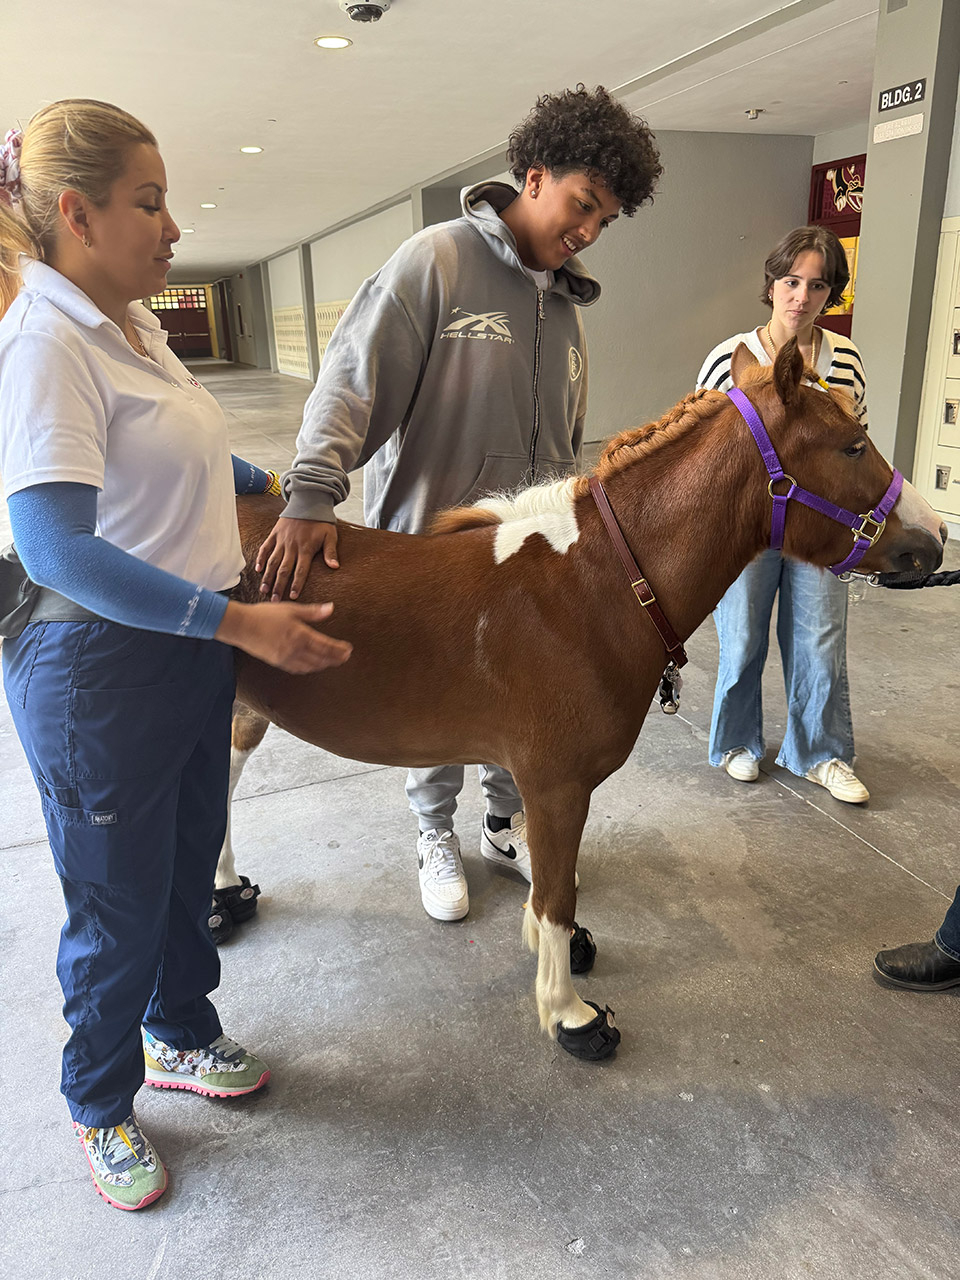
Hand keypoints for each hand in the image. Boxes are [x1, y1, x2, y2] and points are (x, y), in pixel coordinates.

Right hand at [215, 600, 351, 674]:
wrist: (241, 626)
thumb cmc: (265, 614)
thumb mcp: (291, 609)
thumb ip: (312, 612)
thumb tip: (331, 608)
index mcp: (300, 635)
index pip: (326, 646)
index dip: (339, 649)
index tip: (348, 650)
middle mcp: (295, 650)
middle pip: (321, 658)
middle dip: (335, 658)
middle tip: (346, 657)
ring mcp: (286, 658)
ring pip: (311, 666)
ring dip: (324, 664)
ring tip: (333, 661)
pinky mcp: (278, 662)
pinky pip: (298, 669)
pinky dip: (310, 668)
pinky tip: (313, 665)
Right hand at [256, 518, 338, 601]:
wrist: (308, 501)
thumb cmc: (321, 521)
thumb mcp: (330, 535)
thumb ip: (331, 552)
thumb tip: (335, 567)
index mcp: (306, 548)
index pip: (301, 571)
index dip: (296, 584)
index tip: (292, 597)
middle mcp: (292, 546)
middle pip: (284, 570)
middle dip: (278, 586)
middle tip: (274, 600)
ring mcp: (281, 540)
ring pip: (273, 562)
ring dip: (268, 576)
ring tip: (264, 590)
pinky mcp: (274, 534)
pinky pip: (265, 548)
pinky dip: (261, 558)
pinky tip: (258, 570)